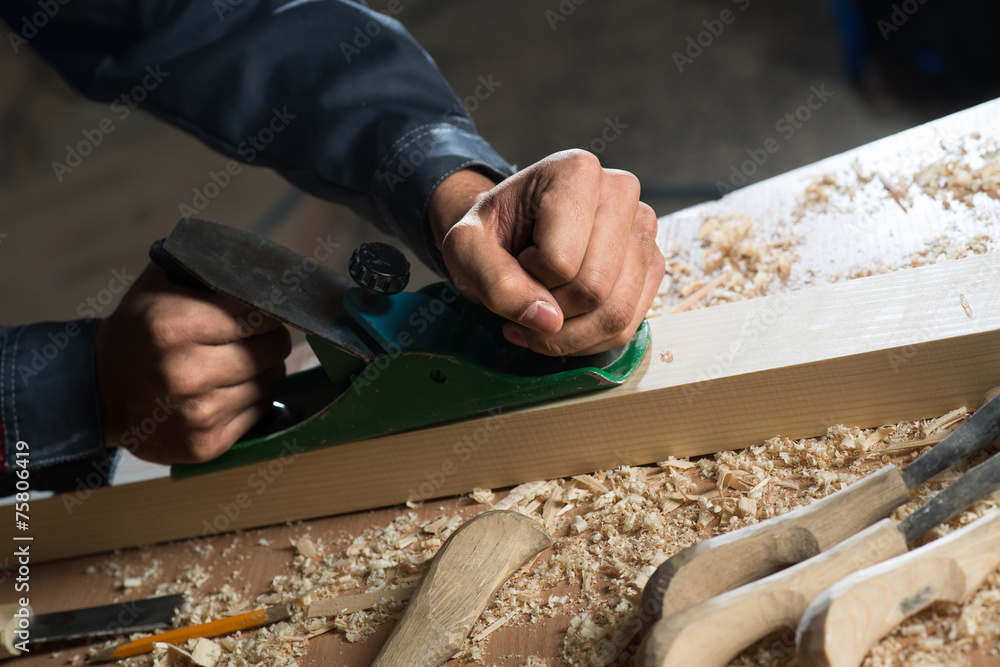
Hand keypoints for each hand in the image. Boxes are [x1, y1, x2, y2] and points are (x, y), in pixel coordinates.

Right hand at [95, 264, 290, 463]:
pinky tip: (226, 389)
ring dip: (262, 369)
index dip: (265, 309)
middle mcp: (185, 373)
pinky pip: (261, 411)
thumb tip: (267, 272)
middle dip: (268, 338)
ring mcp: (196, 414)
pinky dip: (252, 398)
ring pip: (272, 380)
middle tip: (246, 337)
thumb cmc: (140, 330)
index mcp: (174, 326)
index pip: (261, 313)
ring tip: (233, 362)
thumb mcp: (162, 283)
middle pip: (273, 348)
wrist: (100, 391)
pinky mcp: (205, 444)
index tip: (259, 310)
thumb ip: (211, 270)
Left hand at [429, 149, 663, 355]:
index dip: (527, 277)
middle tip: (526, 294)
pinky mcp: (653, 262)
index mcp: (576, 171)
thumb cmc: (490, 236)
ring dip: (569, 333)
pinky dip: (589, 339)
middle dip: (550, 312)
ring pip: (617, 313)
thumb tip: (550, 322)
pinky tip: (563, 323)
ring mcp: (644, 228)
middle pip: (593, 290)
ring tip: (541, 314)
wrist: (509, 235)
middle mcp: (621, 191)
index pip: (560, 261)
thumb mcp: (465, 250)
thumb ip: (495, 283)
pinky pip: (628, 325)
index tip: (516, 259)